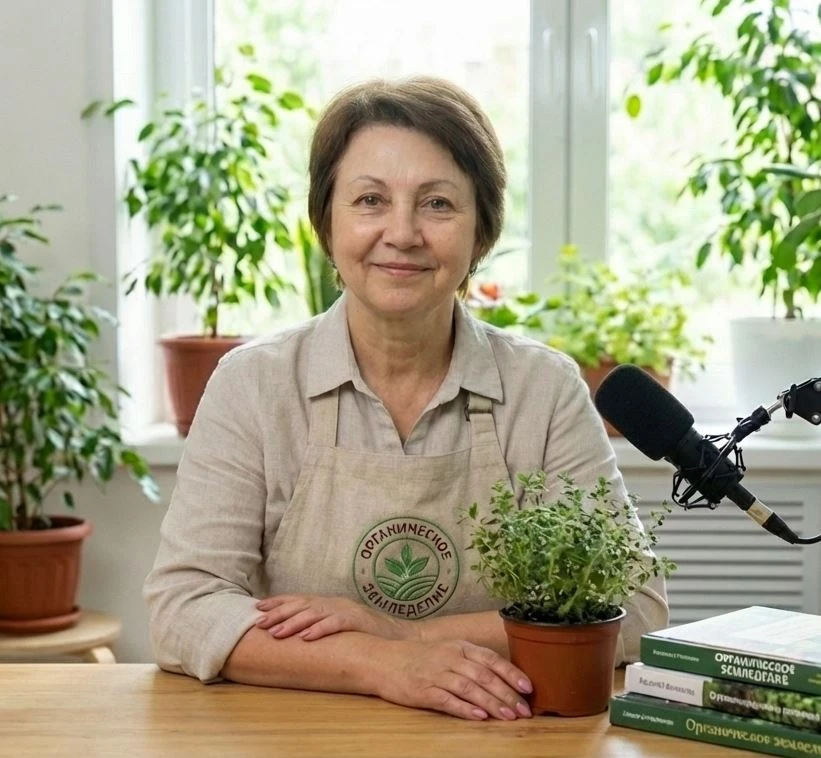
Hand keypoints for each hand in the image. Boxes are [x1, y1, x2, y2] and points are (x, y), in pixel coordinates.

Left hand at [254, 594, 415, 640]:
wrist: (398, 635)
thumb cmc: (366, 632)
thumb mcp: (339, 624)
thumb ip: (321, 623)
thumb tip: (295, 632)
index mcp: (328, 603)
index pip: (299, 599)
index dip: (278, 602)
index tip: (257, 608)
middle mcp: (334, 602)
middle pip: (302, 605)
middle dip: (278, 613)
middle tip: (259, 622)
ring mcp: (345, 610)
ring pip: (314, 613)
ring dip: (293, 623)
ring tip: (277, 633)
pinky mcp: (357, 620)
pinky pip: (335, 624)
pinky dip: (319, 629)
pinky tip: (306, 637)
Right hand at [372, 639, 532, 720]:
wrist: (383, 660)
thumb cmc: (420, 657)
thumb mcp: (448, 650)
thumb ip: (472, 660)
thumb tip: (503, 676)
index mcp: (459, 647)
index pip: (491, 659)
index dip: (512, 673)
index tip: (528, 687)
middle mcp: (450, 658)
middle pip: (484, 676)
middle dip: (507, 694)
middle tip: (524, 710)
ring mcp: (436, 674)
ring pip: (470, 688)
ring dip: (492, 703)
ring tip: (508, 716)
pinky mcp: (423, 691)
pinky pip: (448, 700)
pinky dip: (465, 708)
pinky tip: (479, 716)